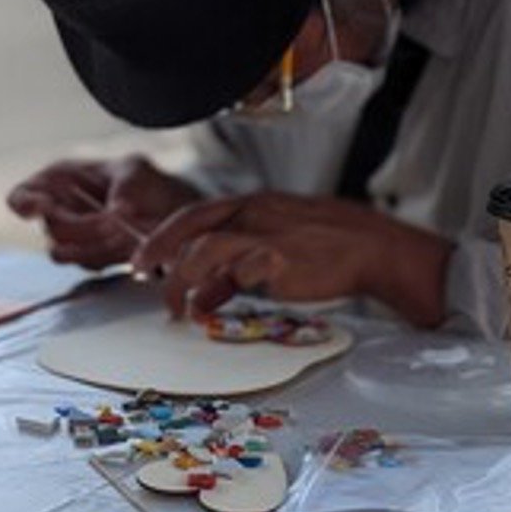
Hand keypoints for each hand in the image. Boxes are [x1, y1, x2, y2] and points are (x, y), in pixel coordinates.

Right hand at [7, 156, 198, 267]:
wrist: (168, 212)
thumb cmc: (145, 183)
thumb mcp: (138, 170)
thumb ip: (126, 184)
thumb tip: (116, 210)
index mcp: (60, 181)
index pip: (22, 196)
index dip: (26, 204)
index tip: (45, 206)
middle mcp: (59, 211)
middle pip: (50, 229)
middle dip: (84, 227)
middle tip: (114, 221)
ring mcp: (72, 239)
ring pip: (65, 253)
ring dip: (98, 243)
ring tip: (127, 230)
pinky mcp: (88, 258)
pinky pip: (87, 264)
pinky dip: (110, 255)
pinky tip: (129, 242)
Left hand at [135, 192, 450, 326]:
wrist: (371, 247)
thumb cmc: (326, 248)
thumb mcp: (274, 248)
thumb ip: (235, 270)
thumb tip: (201, 298)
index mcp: (251, 205)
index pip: (194, 214)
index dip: (163, 235)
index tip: (144, 258)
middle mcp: (253, 212)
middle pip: (190, 224)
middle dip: (157, 249)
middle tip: (139, 274)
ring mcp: (265, 233)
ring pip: (205, 249)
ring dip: (182, 278)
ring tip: (176, 306)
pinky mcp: (279, 257)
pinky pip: (240, 272)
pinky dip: (223, 288)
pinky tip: (218, 305)